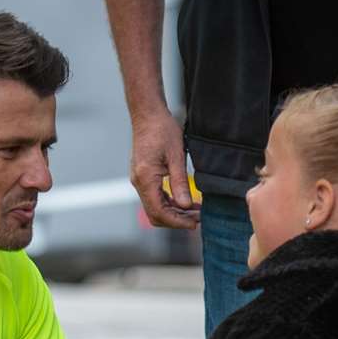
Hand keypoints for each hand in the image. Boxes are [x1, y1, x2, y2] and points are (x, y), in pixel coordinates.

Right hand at [131, 109, 199, 230]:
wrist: (147, 114)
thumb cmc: (162, 129)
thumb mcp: (176, 155)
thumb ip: (180, 182)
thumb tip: (186, 205)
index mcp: (145, 178)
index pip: (159, 212)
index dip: (177, 222)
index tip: (195, 223)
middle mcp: (139, 182)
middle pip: (156, 215)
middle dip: (177, 221)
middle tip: (198, 219)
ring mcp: (139, 181)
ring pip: (155, 208)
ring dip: (175, 213)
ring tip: (196, 212)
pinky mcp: (143, 177)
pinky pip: (155, 198)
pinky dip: (170, 203)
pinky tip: (186, 202)